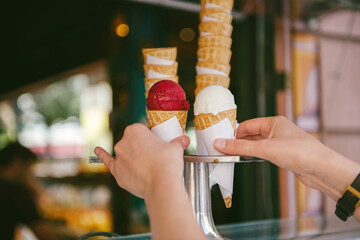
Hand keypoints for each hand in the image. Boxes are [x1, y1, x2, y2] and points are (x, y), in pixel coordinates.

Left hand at [94, 123, 189, 198]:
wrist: (161, 184)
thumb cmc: (167, 162)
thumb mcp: (175, 148)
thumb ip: (178, 142)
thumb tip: (184, 140)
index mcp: (135, 130)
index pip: (142, 130)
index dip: (150, 137)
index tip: (157, 144)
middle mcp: (123, 141)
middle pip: (133, 142)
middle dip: (141, 147)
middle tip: (154, 156)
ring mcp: (118, 157)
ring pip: (125, 153)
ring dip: (132, 156)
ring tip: (145, 165)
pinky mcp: (117, 172)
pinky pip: (108, 161)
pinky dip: (102, 155)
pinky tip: (97, 150)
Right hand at [213, 116, 359, 197]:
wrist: (321, 169)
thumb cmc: (300, 152)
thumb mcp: (265, 149)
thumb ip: (240, 147)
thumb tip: (220, 144)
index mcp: (274, 122)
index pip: (248, 125)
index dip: (234, 132)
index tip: (221, 140)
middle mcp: (277, 131)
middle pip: (251, 134)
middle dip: (238, 142)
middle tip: (223, 149)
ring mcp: (280, 143)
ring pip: (257, 144)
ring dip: (245, 149)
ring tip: (231, 155)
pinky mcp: (283, 155)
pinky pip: (264, 152)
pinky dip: (254, 156)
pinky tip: (247, 160)